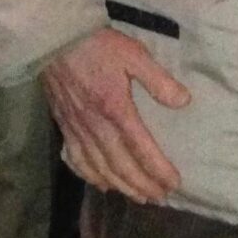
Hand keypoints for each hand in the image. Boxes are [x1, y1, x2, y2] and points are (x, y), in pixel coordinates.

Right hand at [41, 25, 190, 201]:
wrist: (54, 39)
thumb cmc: (98, 45)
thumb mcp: (134, 55)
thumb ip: (158, 81)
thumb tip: (183, 102)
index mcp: (116, 110)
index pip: (141, 149)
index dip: (157, 169)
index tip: (173, 183)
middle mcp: (96, 126)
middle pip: (121, 165)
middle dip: (142, 184)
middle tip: (159, 197)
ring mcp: (77, 129)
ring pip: (99, 167)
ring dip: (120, 185)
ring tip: (138, 197)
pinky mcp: (64, 126)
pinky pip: (76, 159)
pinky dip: (90, 175)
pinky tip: (101, 183)